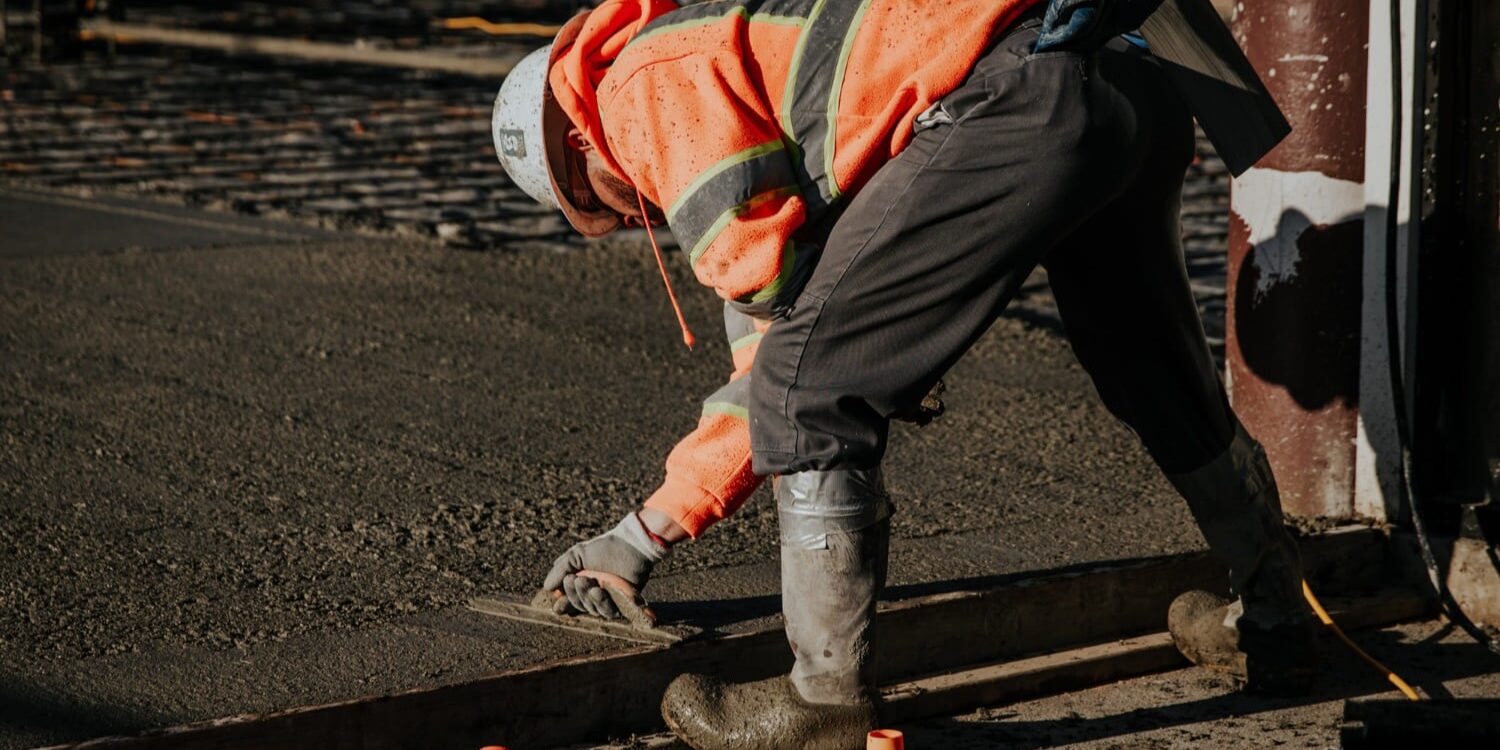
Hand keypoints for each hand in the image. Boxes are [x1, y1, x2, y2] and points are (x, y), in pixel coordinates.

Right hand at [542, 512, 670, 619]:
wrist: (630, 545)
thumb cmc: (604, 548)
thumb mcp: (577, 555)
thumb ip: (561, 569)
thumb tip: (546, 587)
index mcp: (583, 586)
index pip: (569, 600)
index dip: (562, 603)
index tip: (557, 600)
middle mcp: (595, 595)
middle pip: (580, 605)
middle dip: (575, 594)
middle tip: (577, 579)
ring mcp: (610, 600)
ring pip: (594, 609)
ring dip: (589, 598)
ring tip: (590, 584)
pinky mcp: (624, 604)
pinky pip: (611, 611)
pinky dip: (604, 603)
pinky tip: (600, 591)